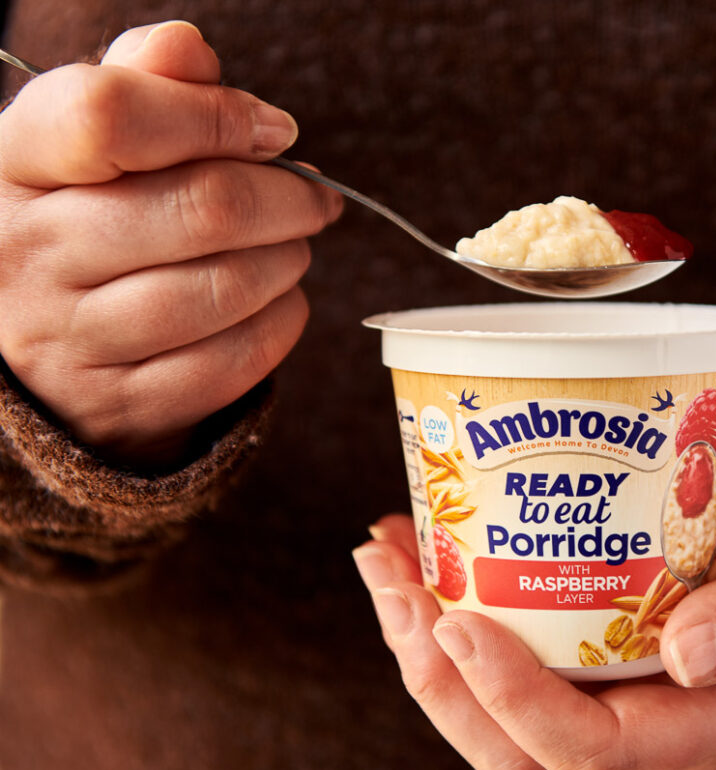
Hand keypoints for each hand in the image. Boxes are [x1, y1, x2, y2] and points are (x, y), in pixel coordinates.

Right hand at [0, 21, 342, 464]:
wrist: (45, 337)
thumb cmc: (90, 212)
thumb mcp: (93, 139)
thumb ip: (143, 82)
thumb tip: (188, 48)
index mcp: (16, 163)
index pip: (110, 115)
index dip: (215, 115)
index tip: (272, 129)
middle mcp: (27, 253)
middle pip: (204, 207)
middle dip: (289, 198)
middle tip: (315, 197)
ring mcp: (69, 338)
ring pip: (228, 287)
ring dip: (290, 259)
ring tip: (294, 244)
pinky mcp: (122, 403)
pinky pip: (237, 359)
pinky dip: (284, 320)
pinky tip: (279, 297)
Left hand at [353, 492, 715, 769]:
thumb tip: (693, 654)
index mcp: (684, 732)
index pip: (582, 750)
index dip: (512, 699)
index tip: (460, 622)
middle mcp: (622, 737)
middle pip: (507, 749)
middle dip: (437, 677)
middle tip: (395, 588)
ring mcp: (585, 707)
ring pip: (480, 714)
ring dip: (418, 645)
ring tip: (382, 562)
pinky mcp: (561, 671)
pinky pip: (486, 667)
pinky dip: (435, 612)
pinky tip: (405, 551)